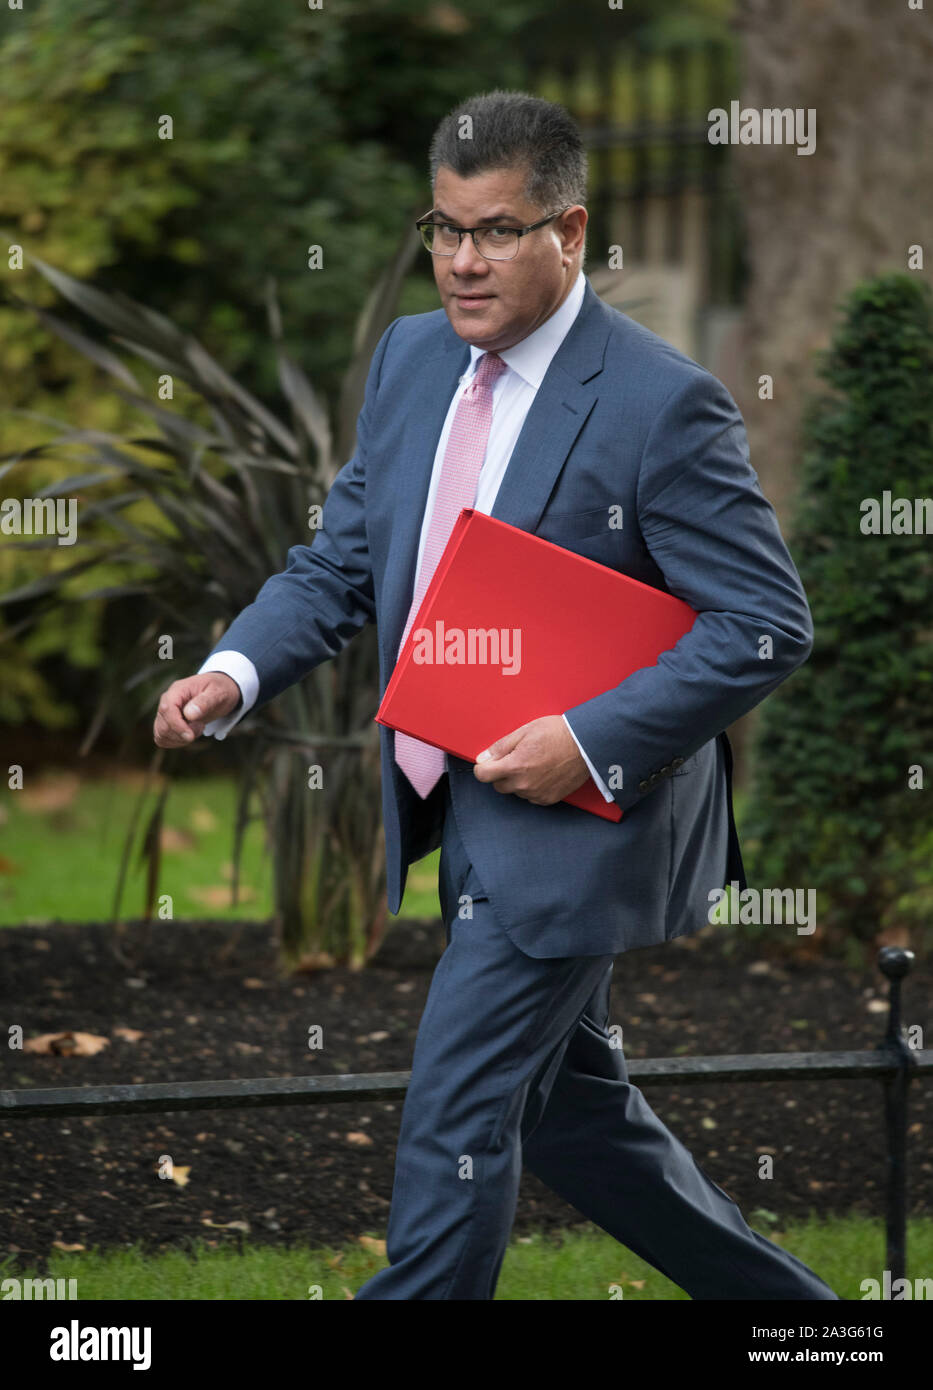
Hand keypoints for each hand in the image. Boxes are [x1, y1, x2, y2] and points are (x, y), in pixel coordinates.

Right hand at [153, 672, 242, 748]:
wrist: (220, 691)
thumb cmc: (219, 690)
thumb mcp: (218, 693)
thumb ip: (205, 702)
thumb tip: (189, 714)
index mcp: (178, 690)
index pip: (167, 709)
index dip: (176, 725)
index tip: (191, 736)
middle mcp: (167, 701)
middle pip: (162, 725)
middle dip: (181, 734)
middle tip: (201, 727)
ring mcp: (166, 712)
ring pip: (161, 734)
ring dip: (179, 739)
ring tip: (197, 728)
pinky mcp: (168, 723)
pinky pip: (163, 738)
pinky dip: (176, 742)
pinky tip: (190, 734)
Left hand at [471, 715, 589, 804]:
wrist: (586, 744)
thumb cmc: (557, 733)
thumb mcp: (525, 731)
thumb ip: (500, 747)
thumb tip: (482, 758)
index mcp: (515, 766)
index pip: (483, 775)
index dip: (483, 767)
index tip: (488, 762)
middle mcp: (524, 784)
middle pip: (498, 785)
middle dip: (501, 773)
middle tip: (515, 758)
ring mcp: (536, 794)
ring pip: (515, 791)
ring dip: (517, 781)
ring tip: (533, 764)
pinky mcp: (548, 799)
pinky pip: (530, 797)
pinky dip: (531, 788)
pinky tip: (542, 773)